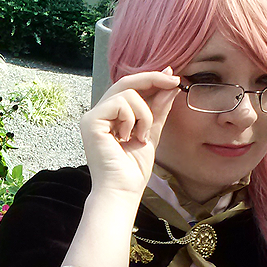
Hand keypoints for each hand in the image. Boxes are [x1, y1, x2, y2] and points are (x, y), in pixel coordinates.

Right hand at [80, 70, 179, 198]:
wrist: (123, 189)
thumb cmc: (133, 169)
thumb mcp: (152, 132)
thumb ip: (158, 109)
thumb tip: (170, 85)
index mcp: (111, 116)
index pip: (130, 89)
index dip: (151, 79)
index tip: (173, 77)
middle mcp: (100, 113)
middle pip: (126, 82)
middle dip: (153, 79)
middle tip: (175, 82)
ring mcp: (93, 116)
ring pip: (127, 93)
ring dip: (144, 114)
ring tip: (141, 136)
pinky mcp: (91, 121)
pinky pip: (119, 103)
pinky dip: (132, 119)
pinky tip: (128, 138)